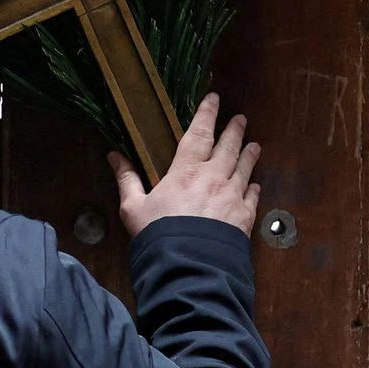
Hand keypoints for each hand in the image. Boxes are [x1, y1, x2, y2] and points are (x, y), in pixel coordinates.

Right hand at [111, 96, 260, 236]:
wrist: (189, 267)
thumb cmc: (158, 236)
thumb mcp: (133, 208)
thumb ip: (127, 180)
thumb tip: (114, 156)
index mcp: (186, 171)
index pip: (199, 134)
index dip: (206, 114)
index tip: (213, 99)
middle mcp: (214, 178)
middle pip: (228, 147)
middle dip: (234, 131)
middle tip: (240, 119)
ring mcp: (232, 198)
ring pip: (244, 169)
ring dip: (249, 155)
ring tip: (254, 145)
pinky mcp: (244, 219)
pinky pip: (252, 198)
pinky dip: (253, 189)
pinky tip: (254, 186)